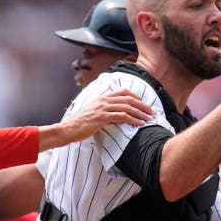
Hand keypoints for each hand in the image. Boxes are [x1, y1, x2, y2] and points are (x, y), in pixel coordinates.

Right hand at [39, 89, 153, 149]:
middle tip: (152, 112)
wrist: (68, 129)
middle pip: (129, 99)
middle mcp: (104, 100)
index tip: (144, 105)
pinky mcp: (102, 117)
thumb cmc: (79, 123)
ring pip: (128, 107)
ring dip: (141, 113)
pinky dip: (133, 119)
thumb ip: (102, 109)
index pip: (123, 92)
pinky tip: (139, 124)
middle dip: (143, 105)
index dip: (136, 97)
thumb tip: (113, 114)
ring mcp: (103, 108)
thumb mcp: (92, 112)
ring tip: (149, 119)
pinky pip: (122, 116)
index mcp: (102, 97)